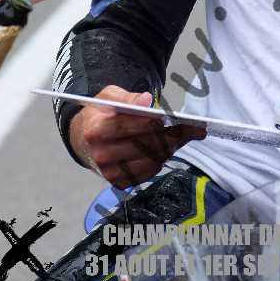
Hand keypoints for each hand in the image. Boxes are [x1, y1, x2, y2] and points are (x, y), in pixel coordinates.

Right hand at [68, 85, 203, 187]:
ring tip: (186, 135)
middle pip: (147, 145)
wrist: (84, 141)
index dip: (158, 121)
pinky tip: (170, 146)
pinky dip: (163, 158)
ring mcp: (111, 173)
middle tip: (195, 128)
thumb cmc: (100, 115)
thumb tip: (147, 100)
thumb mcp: (109, 97)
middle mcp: (102, 155)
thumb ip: (128, 99)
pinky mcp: (120, 183)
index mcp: (96, 131)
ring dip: (172, 147)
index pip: (134, 126)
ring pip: (153, 160)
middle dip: (174, 135)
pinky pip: (150, 171)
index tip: (179, 118)